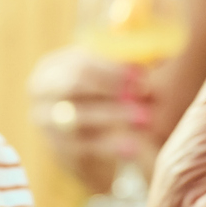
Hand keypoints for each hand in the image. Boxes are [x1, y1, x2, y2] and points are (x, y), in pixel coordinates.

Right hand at [27, 45, 152, 190]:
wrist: (83, 142)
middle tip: (145, 92)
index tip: (143, 74)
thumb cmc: (99, 99)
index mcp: (52, 67)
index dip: (113, 68)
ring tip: (146, 118)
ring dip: (114, 115)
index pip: (80, 62)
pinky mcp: (58, 150)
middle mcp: (42, 93)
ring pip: (78, 117)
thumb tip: (163, 57)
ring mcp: (46, 123)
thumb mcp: (108, 77)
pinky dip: (109, 147)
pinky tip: (133, 147)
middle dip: (111, 87)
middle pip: (74, 85)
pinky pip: (83, 147)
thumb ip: (129, 65)